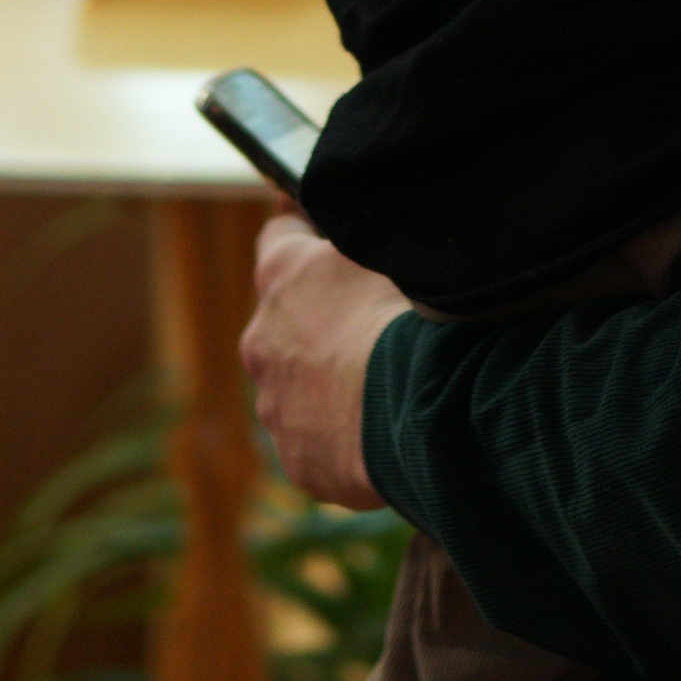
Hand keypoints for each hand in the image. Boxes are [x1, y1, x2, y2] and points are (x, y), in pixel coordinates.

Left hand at [240, 214, 410, 510]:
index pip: (279, 234)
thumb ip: (364, 237)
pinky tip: (386, 426)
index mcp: (283, 275)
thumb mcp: (390, 245)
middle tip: (371, 320)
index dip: (300, 226)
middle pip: (285, 319)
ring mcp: (275, 406)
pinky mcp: (297, 459)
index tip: (311, 221)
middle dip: (318, 318)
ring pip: (298, 383)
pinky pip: (319, 439)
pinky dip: (344, 431)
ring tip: (386, 384)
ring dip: (329, 379)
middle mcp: (263, 340)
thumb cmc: (409, 312)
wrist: (417, 407)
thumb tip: (369, 230)